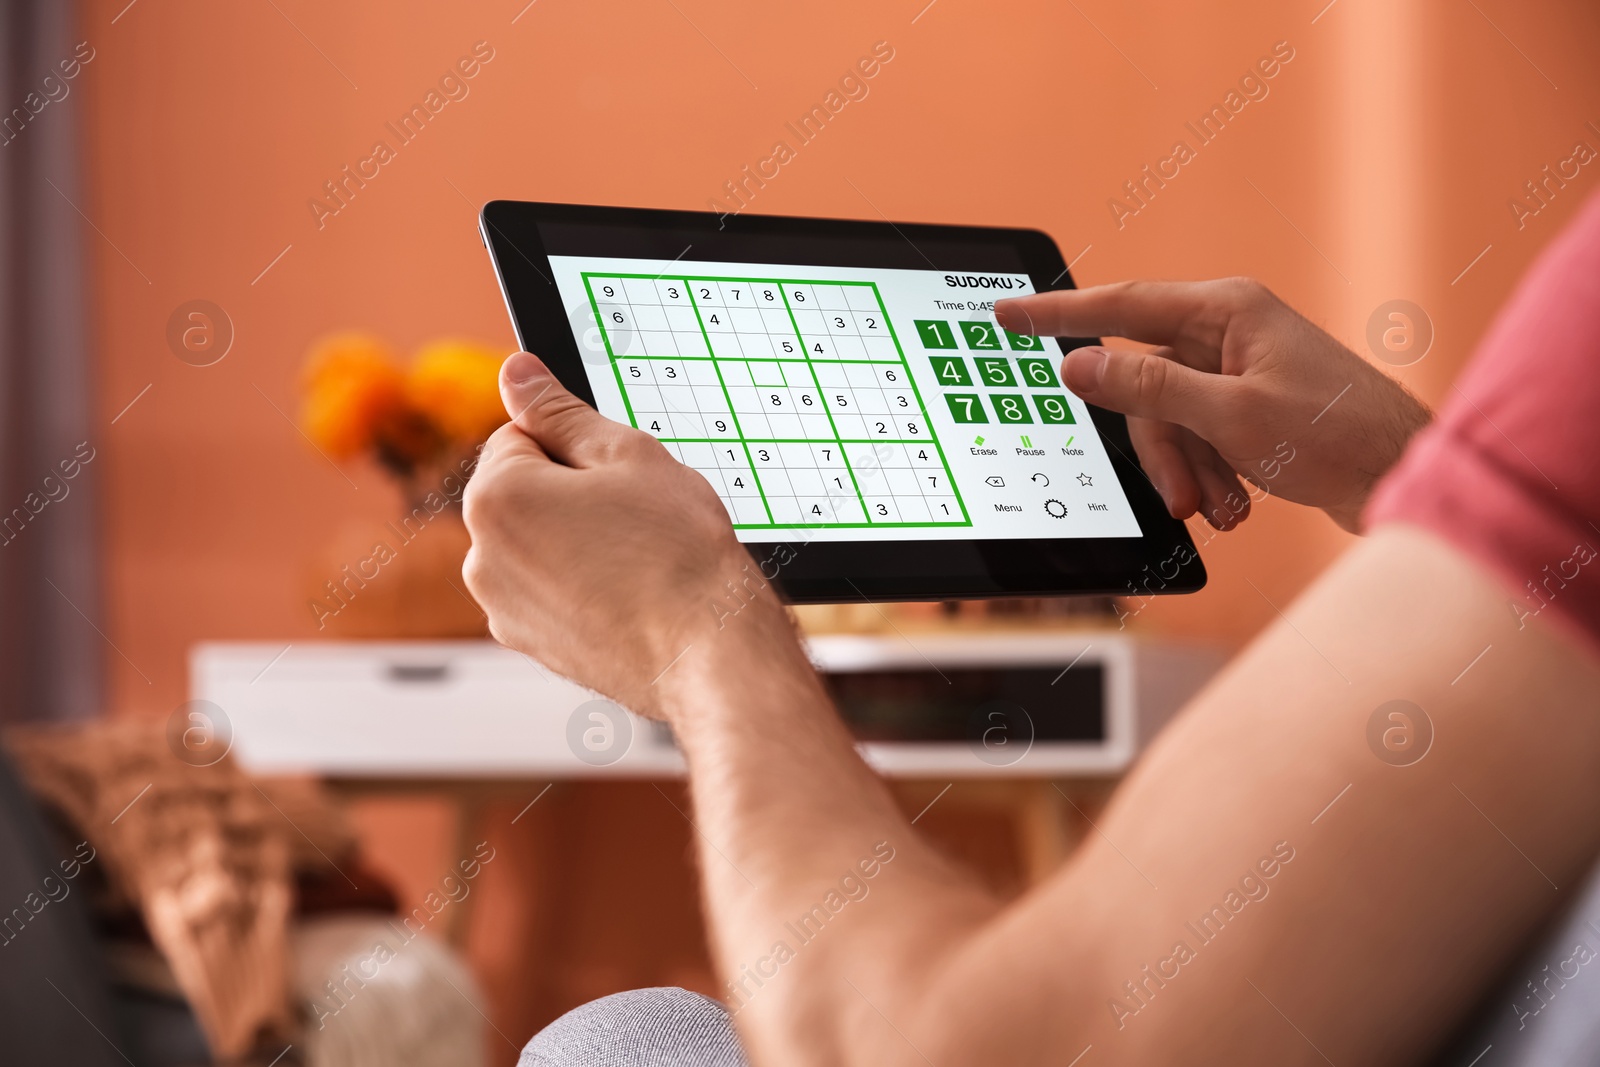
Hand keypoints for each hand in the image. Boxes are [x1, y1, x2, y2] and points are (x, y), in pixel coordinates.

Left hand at [461, 352, 769, 716]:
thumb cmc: (677, 554)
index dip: (577, 446)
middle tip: (635, 514)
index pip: (521, 435)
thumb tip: (516, 374)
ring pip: (537, 542)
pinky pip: (549, 589)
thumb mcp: (626, 455)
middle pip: (522, 491)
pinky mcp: (531, 642)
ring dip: (573, 538)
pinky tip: (628, 592)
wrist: (708, 652)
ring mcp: (503, 607)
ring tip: (635, 557)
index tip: (619, 473)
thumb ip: (559, 411)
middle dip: (568, 492)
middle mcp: (482, 556)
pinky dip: (579, 583)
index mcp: (495, 497)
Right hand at [994, 279, 1430, 531]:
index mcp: (1225, 309)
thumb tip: (1079, 363)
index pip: (1119, 306)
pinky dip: (1211, 475)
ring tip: (1223, 508)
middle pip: (1145, 385)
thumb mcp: (1230, 416)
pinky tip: (1240, 503)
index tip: (1006, 316)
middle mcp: (1227, 332)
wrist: (1408, 478)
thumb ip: (1147, 388)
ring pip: (1170, 420)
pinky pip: (1198, 438)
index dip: (1057, 314)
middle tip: (1181, 497)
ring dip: (1190, 472)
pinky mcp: (1248, 408)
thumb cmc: (1337, 435)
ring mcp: (1238, 370)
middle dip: (1161, 450)